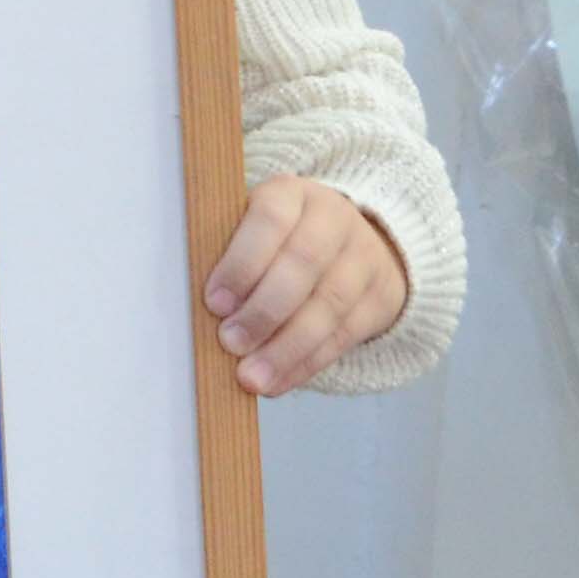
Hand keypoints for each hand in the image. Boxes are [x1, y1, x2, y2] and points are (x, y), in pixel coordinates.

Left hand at [205, 178, 407, 396]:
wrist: (350, 244)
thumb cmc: (277, 242)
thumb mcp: (252, 228)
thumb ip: (226, 254)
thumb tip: (199, 309)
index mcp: (293, 194)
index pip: (270, 219)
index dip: (242, 262)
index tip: (214, 302)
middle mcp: (335, 219)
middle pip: (304, 263)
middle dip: (264, 310)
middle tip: (230, 342)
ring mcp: (364, 258)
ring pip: (329, 305)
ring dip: (286, 347)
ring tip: (252, 377)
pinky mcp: (380, 298)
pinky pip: (344, 335)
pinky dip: (306, 364)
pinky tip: (277, 383)